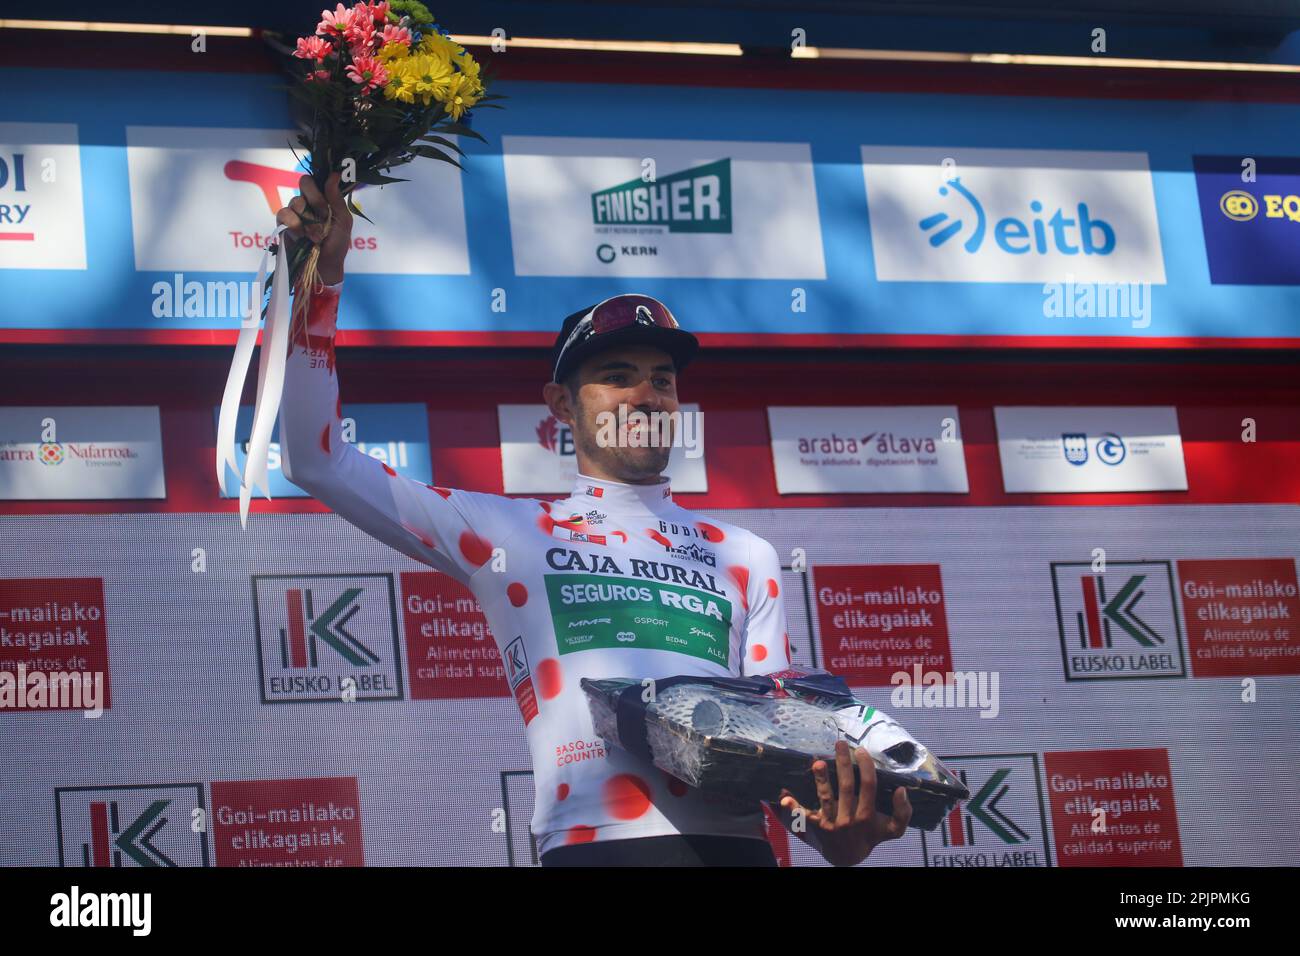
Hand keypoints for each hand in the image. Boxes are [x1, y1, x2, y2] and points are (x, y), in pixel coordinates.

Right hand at [275, 171, 352, 284]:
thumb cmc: (337, 245)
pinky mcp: (282, 224)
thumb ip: (336, 198)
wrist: (325, 267)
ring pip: (295, 200)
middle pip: (304, 182)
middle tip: (323, 216)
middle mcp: (307, 202)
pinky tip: (302, 237)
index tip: (329, 202)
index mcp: (322, 199)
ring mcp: (294, 212)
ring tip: (316, 236)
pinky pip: (283, 213)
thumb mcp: (343, 221)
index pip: (317, 179)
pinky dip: (295, 225)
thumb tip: (334, 174)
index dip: (322, 187)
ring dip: (309, 220)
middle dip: (316, 200)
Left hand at [779, 740, 912, 866]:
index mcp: (867, 815)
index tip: (861, 750)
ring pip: (826, 799)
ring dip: (821, 780)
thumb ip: (902, 812)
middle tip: (839, 744)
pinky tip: (784, 796)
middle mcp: (849, 819)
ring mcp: (831, 823)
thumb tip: (902, 790)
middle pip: (847, 787)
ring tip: (817, 762)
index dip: (866, 767)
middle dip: (843, 764)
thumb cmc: (870, 835)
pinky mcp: (815, 827)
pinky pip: (803, 817)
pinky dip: (794, 807)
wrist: (848, 857)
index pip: (868, 786)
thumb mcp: (892, 829)